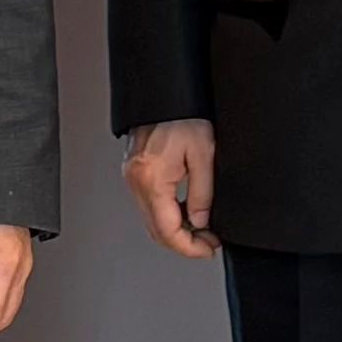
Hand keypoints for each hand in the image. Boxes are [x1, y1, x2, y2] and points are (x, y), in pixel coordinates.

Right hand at [123, 119, 219, 258]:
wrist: (164, 93)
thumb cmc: (183, 114)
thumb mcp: (204, 154)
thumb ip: (202, 194)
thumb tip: (201, 222)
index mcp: (152, 179)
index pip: (168, 231)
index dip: (190, 247)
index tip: (208, 249)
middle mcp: (136, 181)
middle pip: (156, 231)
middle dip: (184, 243)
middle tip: (208, 243)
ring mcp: (132, 178)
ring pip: (151, 220)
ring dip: (176, 230)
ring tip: (202, 229)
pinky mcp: (135, 172)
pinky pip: (149, 205)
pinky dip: (167, 215)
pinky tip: (186, 212)